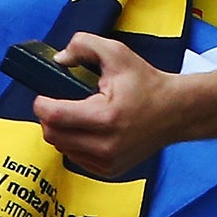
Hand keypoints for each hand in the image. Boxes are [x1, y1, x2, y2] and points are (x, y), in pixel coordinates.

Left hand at [33, 33, 180, 177]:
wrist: (174, 112)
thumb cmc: (147, 84)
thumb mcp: (117, 53)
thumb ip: (84, 45)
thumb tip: (59, 59)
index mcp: (106, 117)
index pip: (55, 117)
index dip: (41, 104)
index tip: (42, 95)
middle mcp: (106, 146)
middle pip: (53, 135)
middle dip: (48, 116)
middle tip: (57, 101)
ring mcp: (108, 162)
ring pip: (61, 148)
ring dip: (60, 130)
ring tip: (73, 113)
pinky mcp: (109, 171)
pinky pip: (75, 157)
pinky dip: (73, 142)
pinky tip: (85, 128)